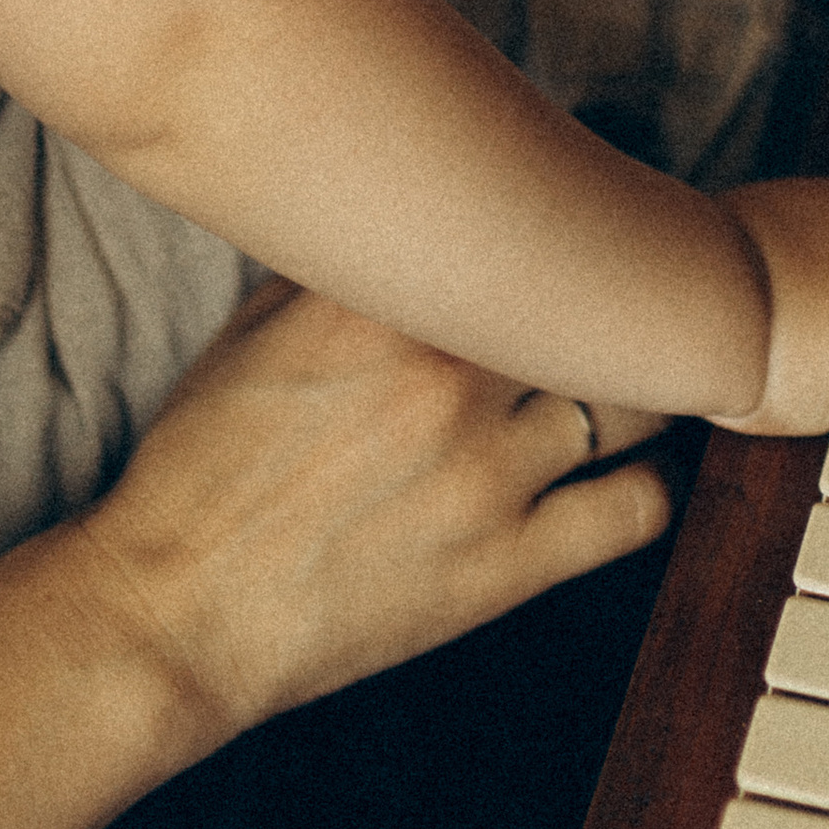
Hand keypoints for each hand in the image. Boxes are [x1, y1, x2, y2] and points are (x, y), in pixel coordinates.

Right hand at [54, 280, 668, 750]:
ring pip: (636, 398)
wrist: (174, 607)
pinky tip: (636, 469)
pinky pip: (638, 508)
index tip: (575, 221)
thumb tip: (419, 228)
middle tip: (626, 298)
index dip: (559, 220)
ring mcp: (487, 474)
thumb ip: (346, 274)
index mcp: (383, 307)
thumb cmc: (201, 471)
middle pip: (598, 304)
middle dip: (616, 297)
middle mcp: (448, 377)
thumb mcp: (252, 333)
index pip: (521, 222)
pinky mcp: (508, 566)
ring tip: (641, 380)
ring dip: (646, 384)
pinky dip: (654, 482)